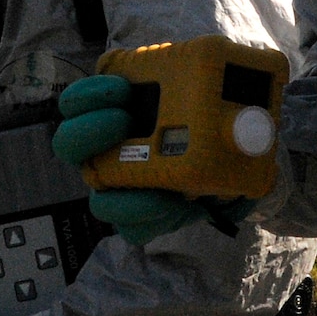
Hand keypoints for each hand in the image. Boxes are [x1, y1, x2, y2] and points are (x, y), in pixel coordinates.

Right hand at [54, 76, 253, 243]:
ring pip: (99, 197)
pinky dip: (156, 219)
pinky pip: (133, 228)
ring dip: (125, 193)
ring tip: (160, 188)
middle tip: (123, 121)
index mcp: (115, 110)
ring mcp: (119, 185)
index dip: (91, 93)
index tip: (122, 87)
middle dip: (90, 131)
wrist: (233, 161)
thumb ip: (226, 95)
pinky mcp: (138, 217)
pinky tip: (182, 206)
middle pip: (70, 144)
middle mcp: (106, 148)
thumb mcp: (220, 98)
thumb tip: (246, 118)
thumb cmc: (213, 121)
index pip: (79, 99)